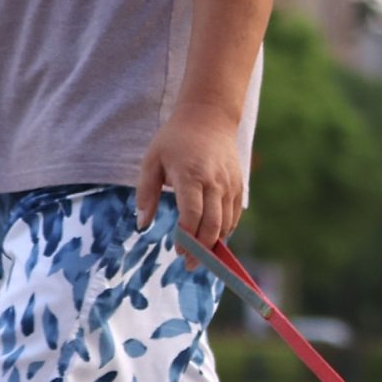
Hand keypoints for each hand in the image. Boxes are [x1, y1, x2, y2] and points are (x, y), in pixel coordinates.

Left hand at [136, 104, 243, 257]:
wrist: (209, 118)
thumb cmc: (174, 140)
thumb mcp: (152, 162)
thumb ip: (146, 194)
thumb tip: (142, 224)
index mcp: (191, 176)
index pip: (192, 215)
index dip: (186, 238)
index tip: (178, 252)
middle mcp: (214, 183)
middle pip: (212, 225)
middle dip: (202, 249)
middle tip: (190, 264)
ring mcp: (230, 185)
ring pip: (226, 224)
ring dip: (214, 244)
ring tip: (200, 256)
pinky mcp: (238, 187)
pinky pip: (234, 217)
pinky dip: (224, 231)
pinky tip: (212, 239)